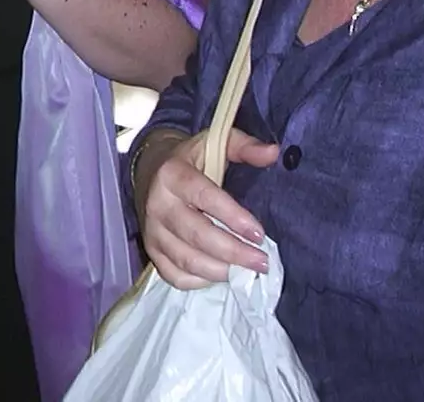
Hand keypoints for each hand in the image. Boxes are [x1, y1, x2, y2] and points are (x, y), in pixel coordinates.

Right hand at [138, 128, 279, 288]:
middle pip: (197, 235)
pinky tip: (220, 275)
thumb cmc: (191, 159)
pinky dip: (199, 281)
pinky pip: (174, 275)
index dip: (233, 217)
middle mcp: (158, 203)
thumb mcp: (214, 143)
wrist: (149, 169)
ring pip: (186, 259)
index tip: (259, 234)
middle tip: (262, 262)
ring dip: (220, 271)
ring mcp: (152, 230)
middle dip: (234, 253)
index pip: (204, 197)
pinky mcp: (150, 249)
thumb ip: (244, 146)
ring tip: (246, 272)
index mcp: (173, 174)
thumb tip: (273, 153)